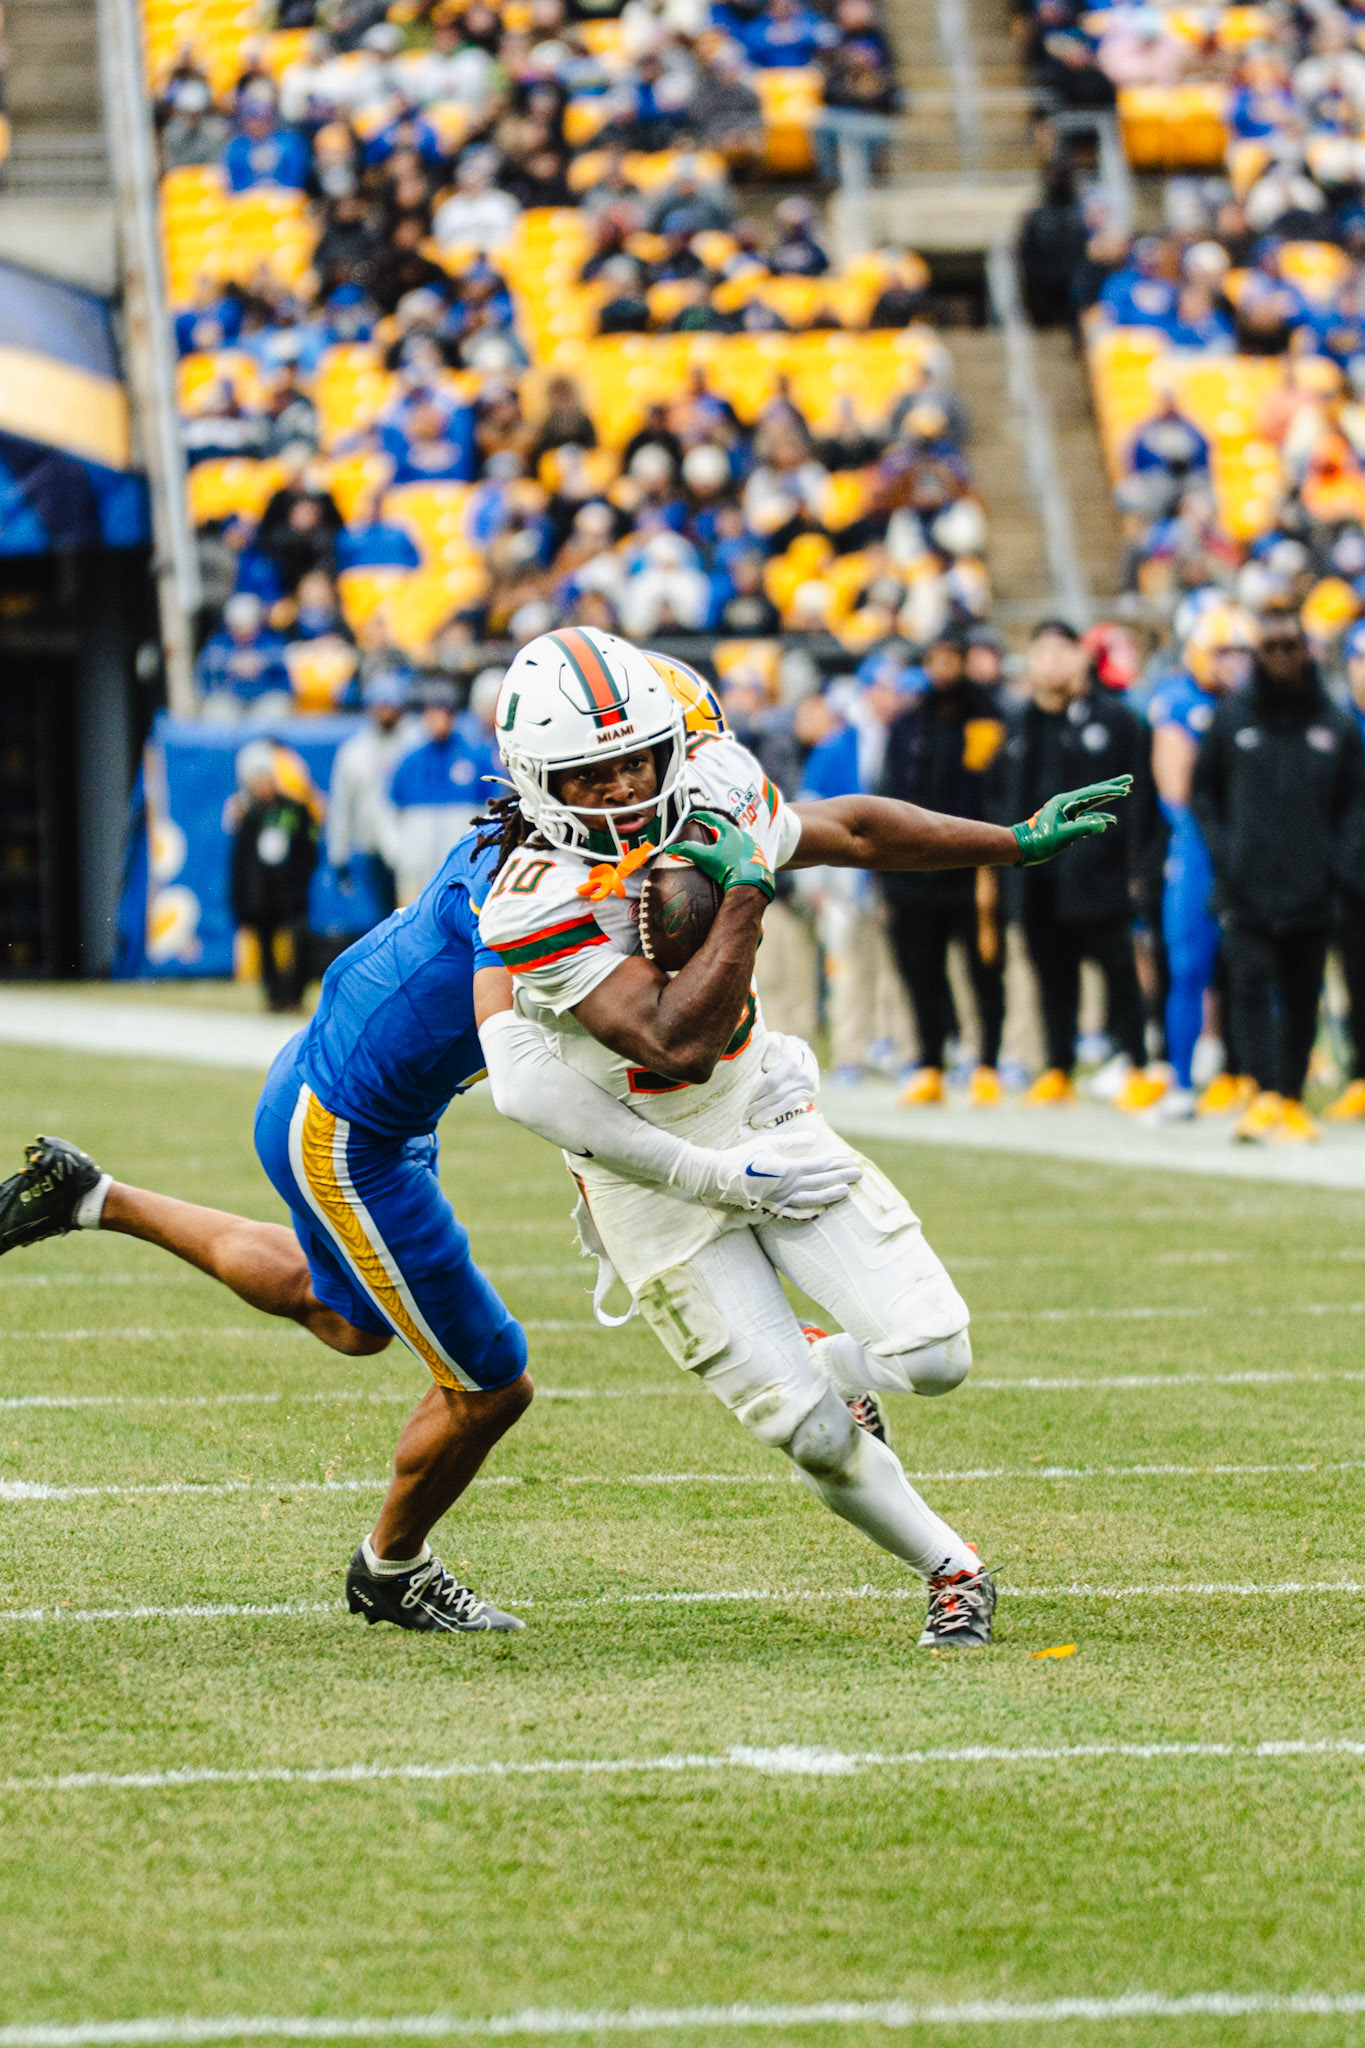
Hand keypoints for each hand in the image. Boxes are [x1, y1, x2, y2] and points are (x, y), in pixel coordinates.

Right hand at [672, 809, 774, 900]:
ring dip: (725, 842)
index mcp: (730, 831)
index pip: (712, 817)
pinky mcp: (757, 859)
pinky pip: (744, 852)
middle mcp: (743, 836)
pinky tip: (730, 861)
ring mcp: (752, 847)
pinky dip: (735, 853)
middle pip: (725, 828)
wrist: (749, 885)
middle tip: (704, 832)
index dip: (699, 816)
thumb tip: (671, 849)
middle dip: (713, 829)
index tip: (691, 818)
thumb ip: (686, 850)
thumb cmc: (728, 868)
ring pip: (736, 840)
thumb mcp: (704, 857)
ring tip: (717, 848)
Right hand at [705, 1141, 859, 1219]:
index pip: (819, 1166)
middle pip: (821, 1182)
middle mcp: (788, 1185)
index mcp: (789, 1168)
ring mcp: (781, 1199)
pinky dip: (809, 1212)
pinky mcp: (773, 1207)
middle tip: (859, 1174)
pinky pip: (795, 1212)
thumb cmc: (742, 1156)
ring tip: (846, 1192)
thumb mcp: (768, 1143)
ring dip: (830, 1195)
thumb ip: (792, 1141)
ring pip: (812, 1198)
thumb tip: (813, 1138)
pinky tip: (821, 1211)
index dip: (836, 1164)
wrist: (719, 1177)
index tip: (851, 1161)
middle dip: (841, 1177)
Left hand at [746, 1033, 819, 1128]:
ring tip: (751, 1123)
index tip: (738, 1098)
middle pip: (773, 1090)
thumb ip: (763, 1048)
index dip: (754, 1090)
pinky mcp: (809, 1094)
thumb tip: (745, 1056)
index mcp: (788, 1055)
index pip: (769, 1078)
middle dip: (755, 1104)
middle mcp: (799, 1069)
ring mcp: (806, 1083)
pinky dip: (776, 1115)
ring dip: (765, 1114)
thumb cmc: (779, 1048)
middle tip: (740, 1115)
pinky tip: (765, 1122)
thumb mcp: (772, 1041)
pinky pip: (790, 1107)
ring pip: (782, 1101)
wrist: (804, 1054)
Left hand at [1012, 777, 1132, 865]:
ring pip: (1092, 803)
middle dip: (1112, 786)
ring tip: (1124, 792)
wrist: (1021, 847)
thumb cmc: (1039, 841)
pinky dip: (1099, 818)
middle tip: (1129, 779)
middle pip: (1094, 792)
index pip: (1092, 793)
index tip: (1126, 789)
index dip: (1110, 790)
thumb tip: (1104, 824)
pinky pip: (1087, 817)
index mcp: (1065, 802)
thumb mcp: (1064, 835)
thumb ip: (1084, 828)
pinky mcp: (1066, 823)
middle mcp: (1066, 804)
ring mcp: (1067, 812)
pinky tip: (1109, 821)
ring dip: (1107, 799)